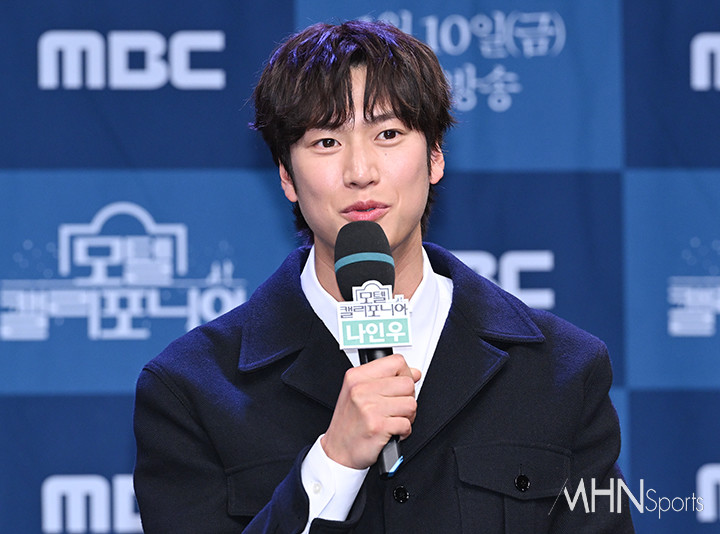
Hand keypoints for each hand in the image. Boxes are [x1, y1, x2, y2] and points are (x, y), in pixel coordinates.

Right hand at [320, 353, 420, 469]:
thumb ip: (385, 379)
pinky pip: (407, 424)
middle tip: (396, 407)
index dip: (405, 374)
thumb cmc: (349, 423)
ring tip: (393, 420)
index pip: (396, 362)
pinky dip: (404, 431)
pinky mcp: (378, 426)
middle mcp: (361, 389)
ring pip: (411, 404)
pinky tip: (392, 432)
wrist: (338, 451)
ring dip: (407, 416)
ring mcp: (369, 408)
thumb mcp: (358, 393)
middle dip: (408, 398)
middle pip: (407, 383)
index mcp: (357, 377)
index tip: (400, 385)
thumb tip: (414, 372)